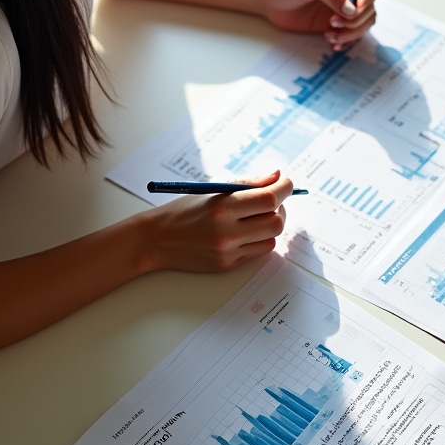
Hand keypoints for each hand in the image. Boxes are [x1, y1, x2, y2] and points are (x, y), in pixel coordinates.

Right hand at [142, 171, 293, 272]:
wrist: (156, 240)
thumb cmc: (185, 210)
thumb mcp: (213, 190)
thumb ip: (249, 184)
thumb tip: (278, 178)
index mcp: (223, 207)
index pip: (269, 199)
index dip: (285, 189)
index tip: (287, 183)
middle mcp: (227, 232)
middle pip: (276, 222)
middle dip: (281, 209)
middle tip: (272, 201)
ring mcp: (229, 252)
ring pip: (271, 238)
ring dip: (270, 225)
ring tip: (256, 216)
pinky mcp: (228, 266)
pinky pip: (258, 252)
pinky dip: (258, 239)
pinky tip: (245, 231)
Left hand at [256, 0, 377, 50]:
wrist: (268, 1)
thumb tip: (352, 10)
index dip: (367, 0)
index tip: (356, 11)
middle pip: (368, 9)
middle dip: (356, 20)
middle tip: (334, 23)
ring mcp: (341, 9)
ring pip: (362, 24)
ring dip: (351, 33)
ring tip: (331, 36)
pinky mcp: (335, 24)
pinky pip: (351, 35)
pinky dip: (346, 41)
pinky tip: (332, 43)